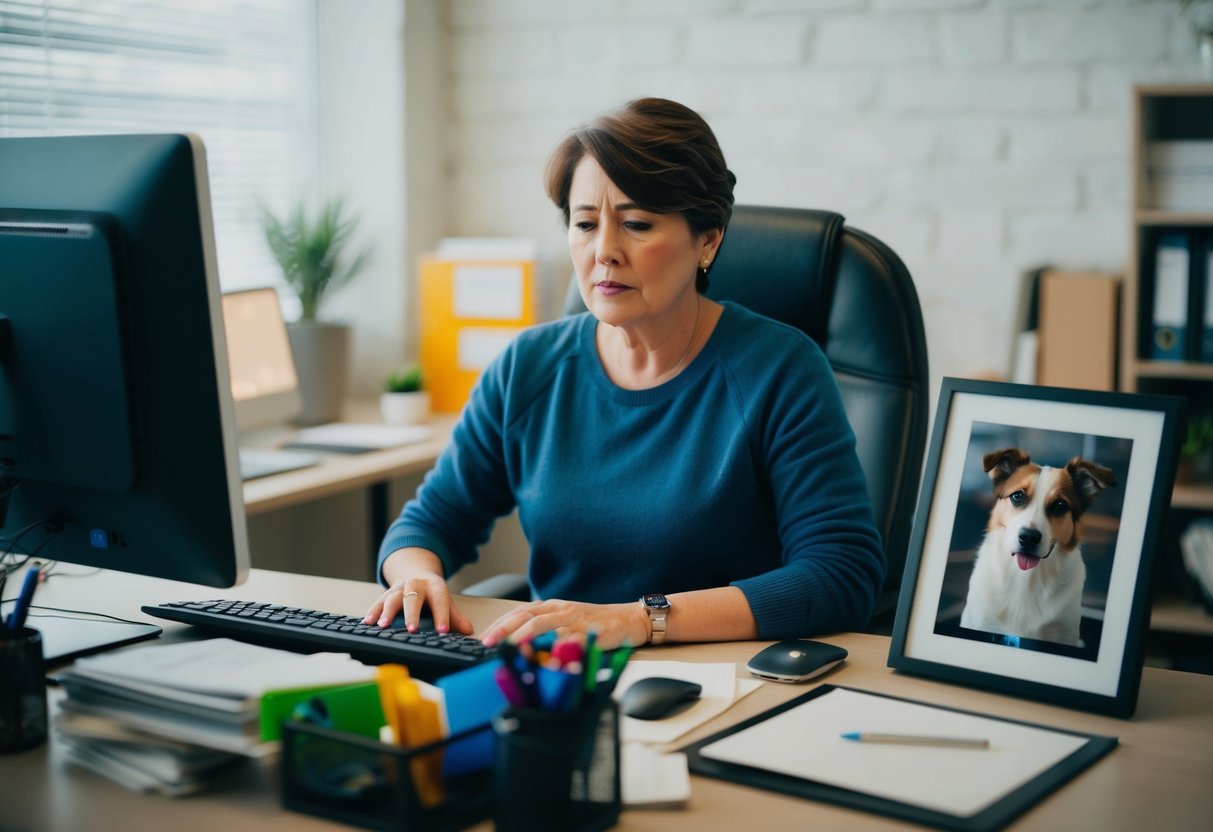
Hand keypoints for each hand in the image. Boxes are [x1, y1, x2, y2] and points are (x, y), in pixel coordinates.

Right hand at [363, 567, 473, 635]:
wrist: (417, 573)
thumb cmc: (433, 595)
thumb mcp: (446, 603)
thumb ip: (456, 618)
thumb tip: (469, 632)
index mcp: (435, 587)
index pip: (440, 601)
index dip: (442, 616)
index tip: (442, 631)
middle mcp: (416, 584)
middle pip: (413, 597)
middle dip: (412, 614)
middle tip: (411, 629)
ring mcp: (400, 587)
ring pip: (393, 597)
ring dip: (386, 611)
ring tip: (382, 626)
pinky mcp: (387, 592)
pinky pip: (378, 600)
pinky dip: (372, 611)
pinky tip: (367, 622)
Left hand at [480, 598, 648, 648]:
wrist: (630, 619)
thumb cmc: (596, 623)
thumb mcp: (567, 622)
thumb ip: (546, 632)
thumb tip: (519, 649)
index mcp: (552, 607)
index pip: (519, 613)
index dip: (500, 625)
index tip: (483, 638)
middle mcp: (560, 610)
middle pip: (526, 615)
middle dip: (503, 629)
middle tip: (487, 643)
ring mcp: (574, 620)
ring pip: (542, 624)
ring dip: (521, 635)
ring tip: (506, 647)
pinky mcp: (589, 632)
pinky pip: (568, 641)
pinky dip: (553, 648)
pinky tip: (542, 658)